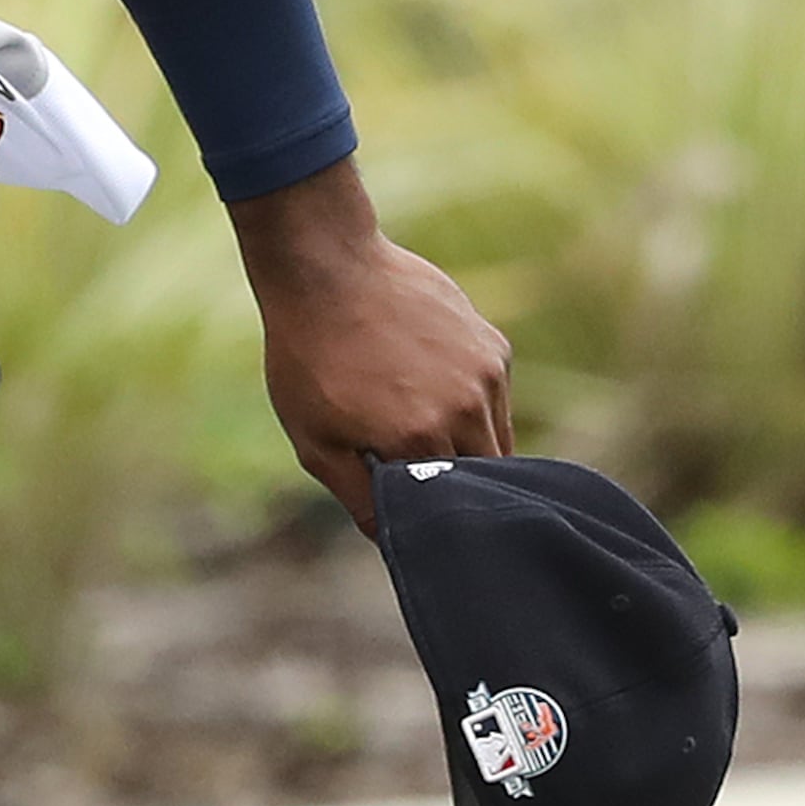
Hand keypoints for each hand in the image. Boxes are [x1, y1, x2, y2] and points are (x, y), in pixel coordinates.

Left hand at [228, 159, 514, 535]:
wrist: (325, 265)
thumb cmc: (309, 355)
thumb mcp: (314, 438)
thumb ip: (361, 499)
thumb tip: (393, 540)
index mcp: (421, 441)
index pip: (452, 511)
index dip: (435, 517)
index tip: (416, 513)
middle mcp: (466, 411)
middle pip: (484, 480)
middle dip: (455, 486)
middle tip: (414, 466)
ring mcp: (486, 375)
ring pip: (495, 440)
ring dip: (464, 444)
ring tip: (413, 417)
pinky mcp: (494, 346)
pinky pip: (494, 398)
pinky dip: (470, 403)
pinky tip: (425, 380)